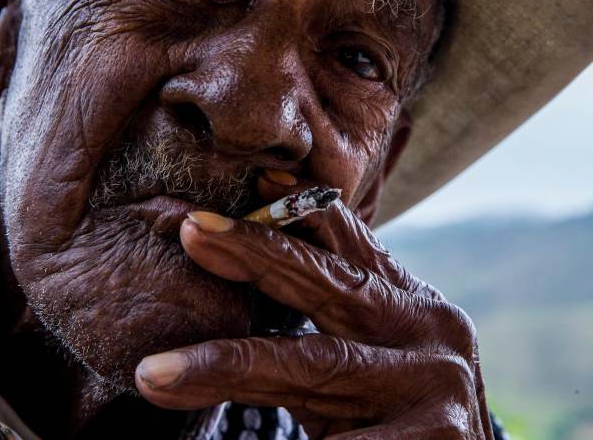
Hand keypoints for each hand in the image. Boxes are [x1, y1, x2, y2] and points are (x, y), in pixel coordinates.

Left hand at [135, 201, 492, 438]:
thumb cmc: (400, 424)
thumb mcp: (373, 364)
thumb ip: (333, 329)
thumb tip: (257, 277)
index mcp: (415, 309)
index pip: (354, 249)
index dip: (304, 210)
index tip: (257, 178)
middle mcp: (431, 335)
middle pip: (331, 286)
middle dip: (256, 255)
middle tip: (191, 230)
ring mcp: (437, 387)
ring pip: (313, 366)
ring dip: (228, 366)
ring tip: (155, 375)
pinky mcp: (437, 438)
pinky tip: (199, 426)